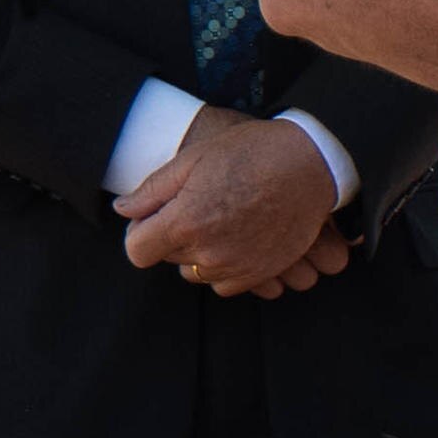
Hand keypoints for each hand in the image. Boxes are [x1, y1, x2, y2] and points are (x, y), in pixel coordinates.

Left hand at [116, 110, 347, 294]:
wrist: (313, 163)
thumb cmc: (252, 153)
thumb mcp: (194, 159)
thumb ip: (152, 190)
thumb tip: (124, 210)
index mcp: (183, 222)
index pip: (136, 250)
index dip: (142, 231)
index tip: (157, 216)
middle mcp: (207, 252)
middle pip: (168, 258)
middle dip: (174, 236)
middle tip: (201, 205)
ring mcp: (236, 266)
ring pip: (196, 273)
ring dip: (201, 253)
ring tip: (223, 220)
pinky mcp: (261, 272)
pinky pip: (226, 284)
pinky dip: (226, 266)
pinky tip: (239, 238)